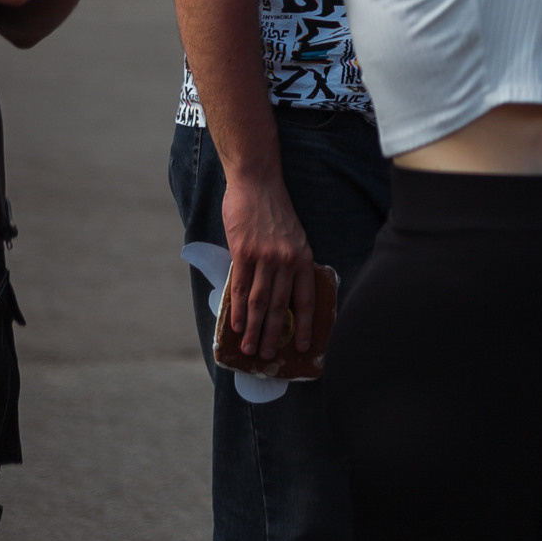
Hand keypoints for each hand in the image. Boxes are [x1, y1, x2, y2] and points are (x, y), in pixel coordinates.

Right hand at [220, 172, 317, 358]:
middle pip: (280, 306)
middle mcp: (287, 260)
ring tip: (249, 349)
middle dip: (273, 335)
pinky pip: (241, 286)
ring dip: (254, 329)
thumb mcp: (292, 238)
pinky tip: (235, 326)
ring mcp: (265, 257)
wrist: (257, 183)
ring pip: (260, 301)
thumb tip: (281, 296)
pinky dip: (237, 309)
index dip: (304, 324)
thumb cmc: (274, 211)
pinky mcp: (243, 252)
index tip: (302, 346)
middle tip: (267, 357)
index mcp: (303, 257)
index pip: (306, 298)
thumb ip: (289, 264)